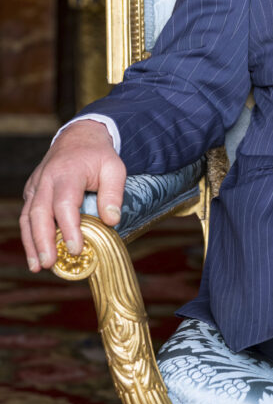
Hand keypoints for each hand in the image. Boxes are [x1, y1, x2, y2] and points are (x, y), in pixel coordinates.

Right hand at [20, 120, 125, 272]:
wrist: (79, 137)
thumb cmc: (98, 155)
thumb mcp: (114, 167)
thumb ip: (114, 193)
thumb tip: (112, 221)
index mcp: (68, 172)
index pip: (64, 203)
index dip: (68, 228)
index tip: (76, 248)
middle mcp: (47, 179)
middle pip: (40, 212)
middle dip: (43, 240)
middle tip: (49, 263)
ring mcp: (36, 185)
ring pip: (28, 216)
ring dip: (32, 243)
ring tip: (38, 266)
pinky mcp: (32, 191)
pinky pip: (27, 215)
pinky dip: (29, 235)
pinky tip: (35, 254)